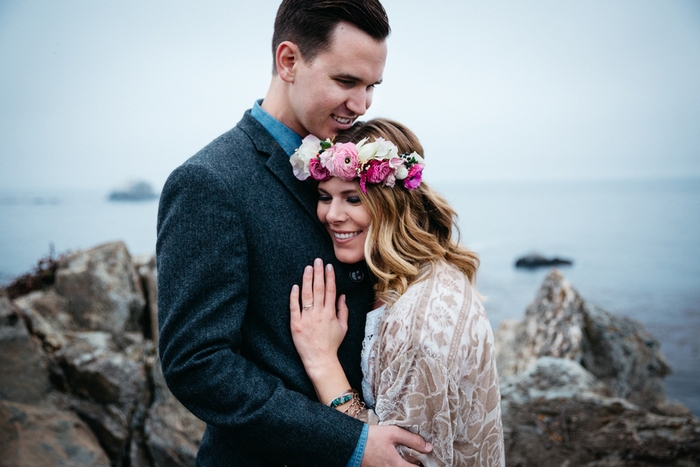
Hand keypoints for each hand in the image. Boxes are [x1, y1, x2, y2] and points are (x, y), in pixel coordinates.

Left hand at [289, 258, 347, 378]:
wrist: (320, 360)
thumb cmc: (332, 344)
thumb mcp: (343, 327)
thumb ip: (343, 310)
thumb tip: (342, 296)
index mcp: (330, 313)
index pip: (331, 290)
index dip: (329, 277)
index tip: (328, 266)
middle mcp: (319, 314)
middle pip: (319, 289)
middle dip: (318, 273)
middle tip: (317, 261)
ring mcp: (307, 318)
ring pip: (307, 295)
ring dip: (307, 280)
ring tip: (308, 268)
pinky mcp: (296, 324)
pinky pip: (294, 307)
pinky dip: (294, 296)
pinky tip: (295, 286)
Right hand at [361, 425, 432, 466]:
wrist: (350, 443)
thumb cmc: (371, 438)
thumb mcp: (393, 433)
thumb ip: (412, 439)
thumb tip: (428, 447)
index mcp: (396, 465)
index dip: (424, 464)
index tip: (425, 457)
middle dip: (414, 464)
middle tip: (416, 456)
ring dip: (405, 463)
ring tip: (406, 455)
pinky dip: (397, 463)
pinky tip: (396, 456)